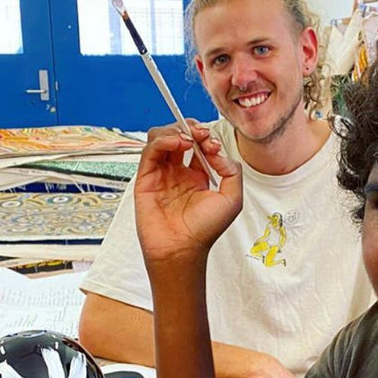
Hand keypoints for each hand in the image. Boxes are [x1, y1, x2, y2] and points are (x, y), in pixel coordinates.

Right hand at [134, 123, 241, 264]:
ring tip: (188, 140)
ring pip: (161, 138)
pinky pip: (150, 150)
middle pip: (179, 135)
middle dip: (191, 129)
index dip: (206, 137)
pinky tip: (177, 143)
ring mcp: (161, 174)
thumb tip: (217, 151)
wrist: (182, 249)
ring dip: (175, 131)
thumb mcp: (232, 200)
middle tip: (201, 134)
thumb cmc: (205, 230)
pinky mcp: (146, 178)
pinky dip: (163, 140)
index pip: (198, 145)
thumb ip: (232, 171)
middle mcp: (177, 173)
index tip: (213, 143)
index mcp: (197, 176)